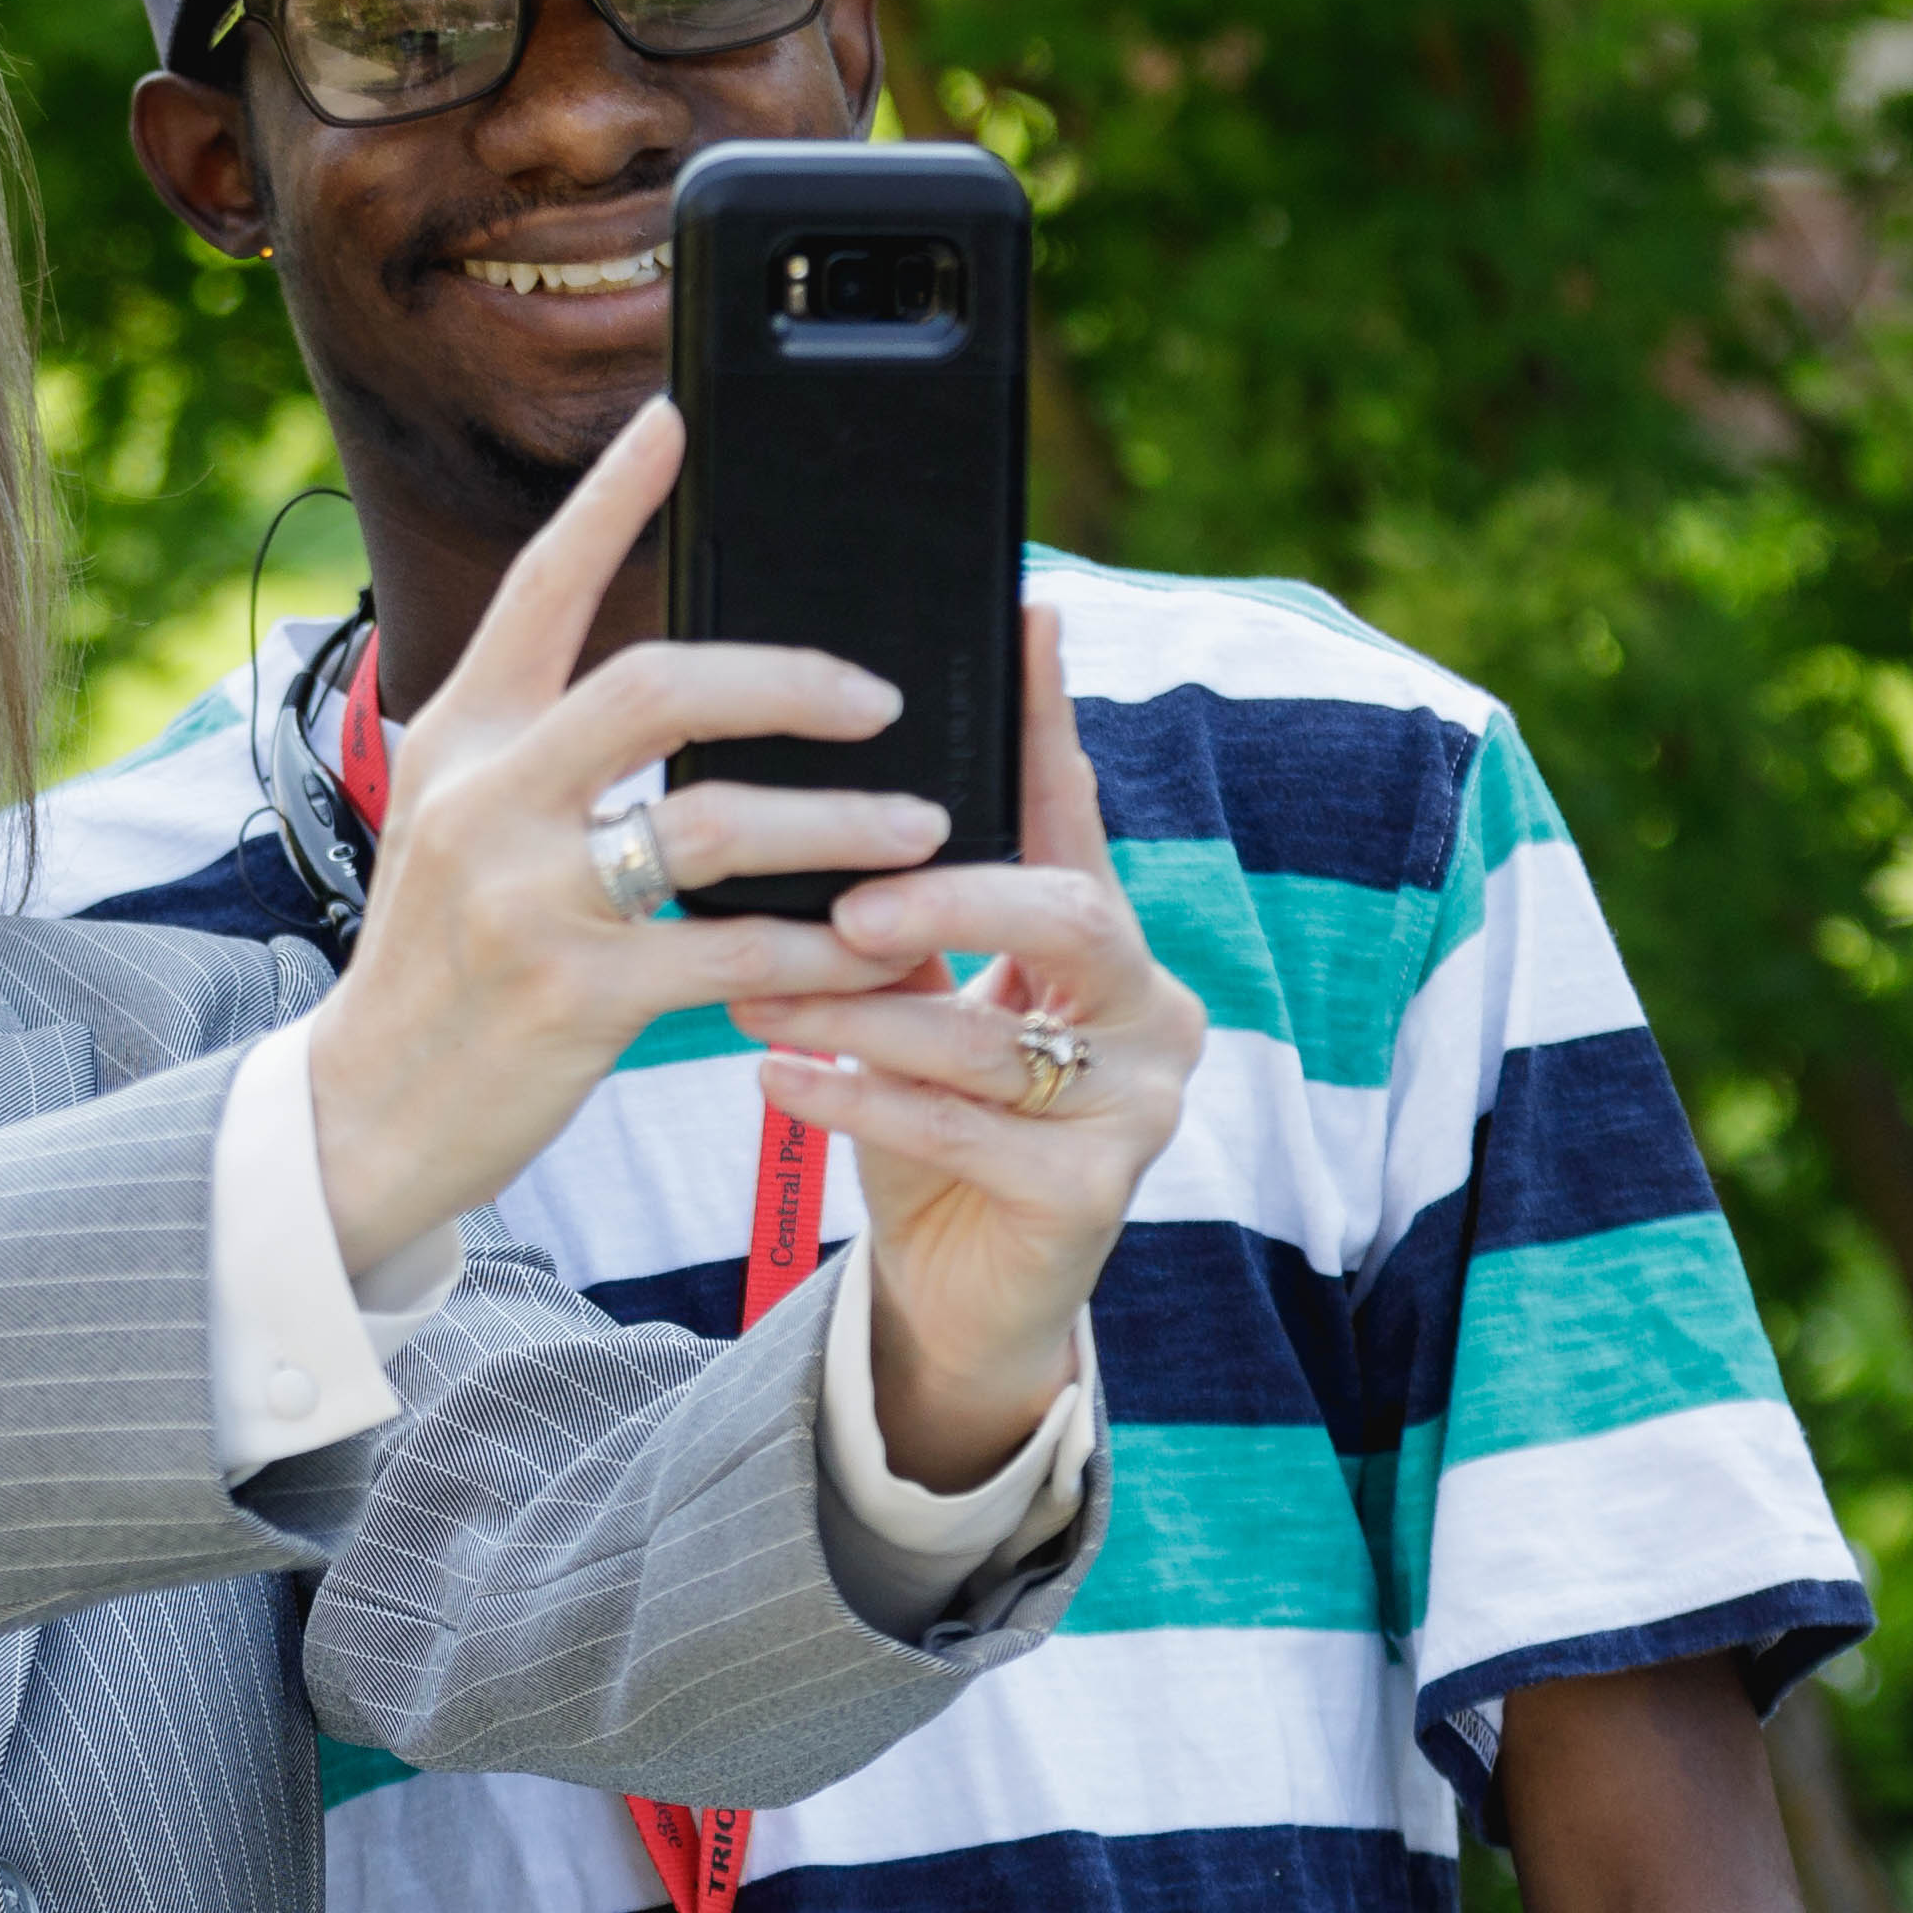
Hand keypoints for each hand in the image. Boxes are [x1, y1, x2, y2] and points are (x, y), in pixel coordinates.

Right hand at [299, 399, 935, 1267]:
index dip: (610, 499)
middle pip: (658, 684)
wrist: (370, 1110)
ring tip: (922, 826)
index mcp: (461, 739)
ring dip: (841, 821)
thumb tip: (676, 687)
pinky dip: (825, 949)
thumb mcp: (452, 827)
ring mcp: (527, 898)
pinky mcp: (575, 996)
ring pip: (716, 824)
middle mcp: (486, 800)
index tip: (673, 422)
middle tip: (879, 694)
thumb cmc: (438, 963)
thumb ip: (538, 751)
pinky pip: (734, 953)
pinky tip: (881, 948)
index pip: (541, 588)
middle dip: (790, 680)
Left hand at [732, 606, 1205, 1484]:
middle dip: (951, 897)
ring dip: (868, 1016)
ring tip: (762, 1000)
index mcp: (1106, 940)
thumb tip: (796, 802)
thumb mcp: (912, 1001)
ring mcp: (1140, 1105)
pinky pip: (968, 1134)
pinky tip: (780, 1083)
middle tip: (844, 903)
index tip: (1025, 615)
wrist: (958, 1296)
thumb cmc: (926, 1124)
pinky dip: (864, 1104)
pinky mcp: (1097, 1196)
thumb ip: (891, 915)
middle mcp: (1150, 1007)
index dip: (1047, 719)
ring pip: (997, 1038)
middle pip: (1069, 913)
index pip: (1074, 811)